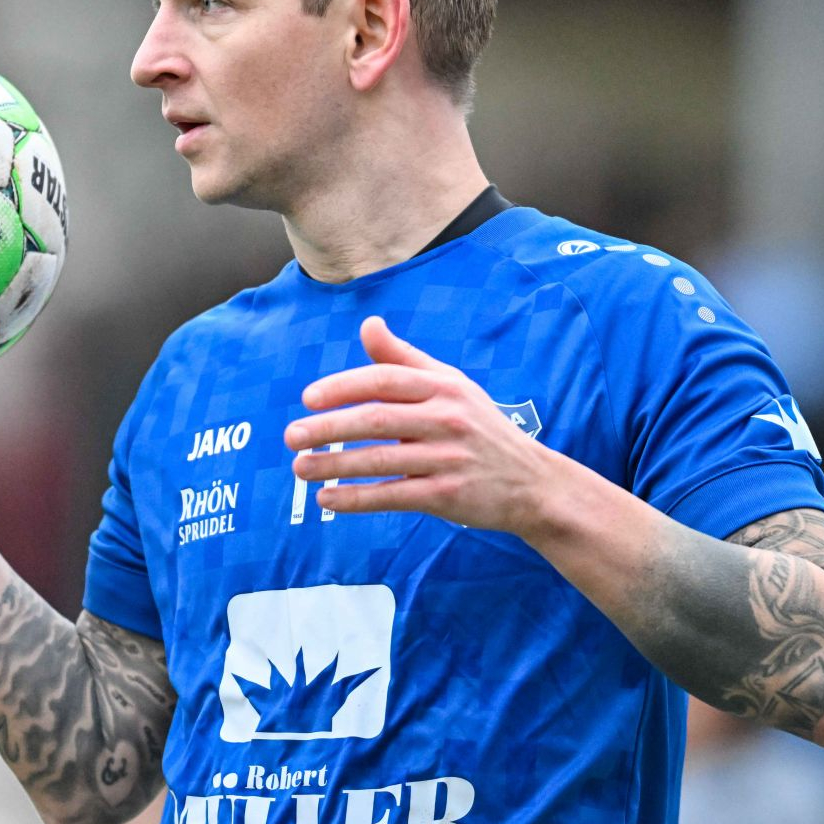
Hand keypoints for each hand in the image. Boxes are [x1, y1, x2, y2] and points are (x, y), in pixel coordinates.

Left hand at [283, 316, 556, 535]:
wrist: (532, 482)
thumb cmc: (479, 427)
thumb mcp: (450, 385)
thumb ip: (404, 359)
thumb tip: (367, 324)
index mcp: (444, 386)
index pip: (385, 380)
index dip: (344, 387)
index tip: (308, 398)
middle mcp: (448, 418)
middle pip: (377, 420)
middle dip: (328, 428)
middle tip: (291, 436)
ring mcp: (449, 458)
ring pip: (380, 460)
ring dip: (334, 465)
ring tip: (300, 468)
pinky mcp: (448, 495)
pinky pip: (393, 496)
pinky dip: (357, 499)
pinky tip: (328, 499)